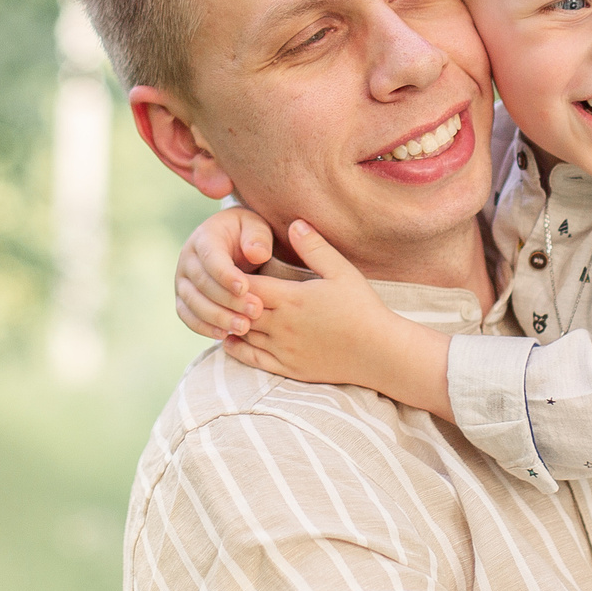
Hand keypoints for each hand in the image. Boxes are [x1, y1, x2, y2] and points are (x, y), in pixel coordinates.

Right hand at [174, 206, 273, 339]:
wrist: (232, 246)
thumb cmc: (247, 236)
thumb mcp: (255, 228)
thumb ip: (258, 238)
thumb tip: (257, 254)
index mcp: (204, 238)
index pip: (211, 257)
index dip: (226, 274)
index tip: (245, 288)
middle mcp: (187, 260)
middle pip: (203, 283)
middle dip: (229, 300)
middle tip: (255, 311)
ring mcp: (182, 281)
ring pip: (194, 303)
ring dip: (218, 317)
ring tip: (244, 327)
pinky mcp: (183, 300)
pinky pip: (188, 317)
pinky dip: (204, 328)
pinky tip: (225, 335)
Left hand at [223, 222, 451, 416]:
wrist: (378, 352)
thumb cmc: (362, 308)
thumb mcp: (341, 271)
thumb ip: (314, 247)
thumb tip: (294, 222)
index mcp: (291, 299)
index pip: (248, 285)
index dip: (232, 276)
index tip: (223, 265)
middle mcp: (282, 326)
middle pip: (239, 309)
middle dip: (225, 298)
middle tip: (213, 286)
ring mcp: (283, 349)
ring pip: (242, 334)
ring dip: (228, 322)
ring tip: (217, 310)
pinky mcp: (288, 368)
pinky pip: (252, 360)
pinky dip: (236, 348)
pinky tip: (230, 338)